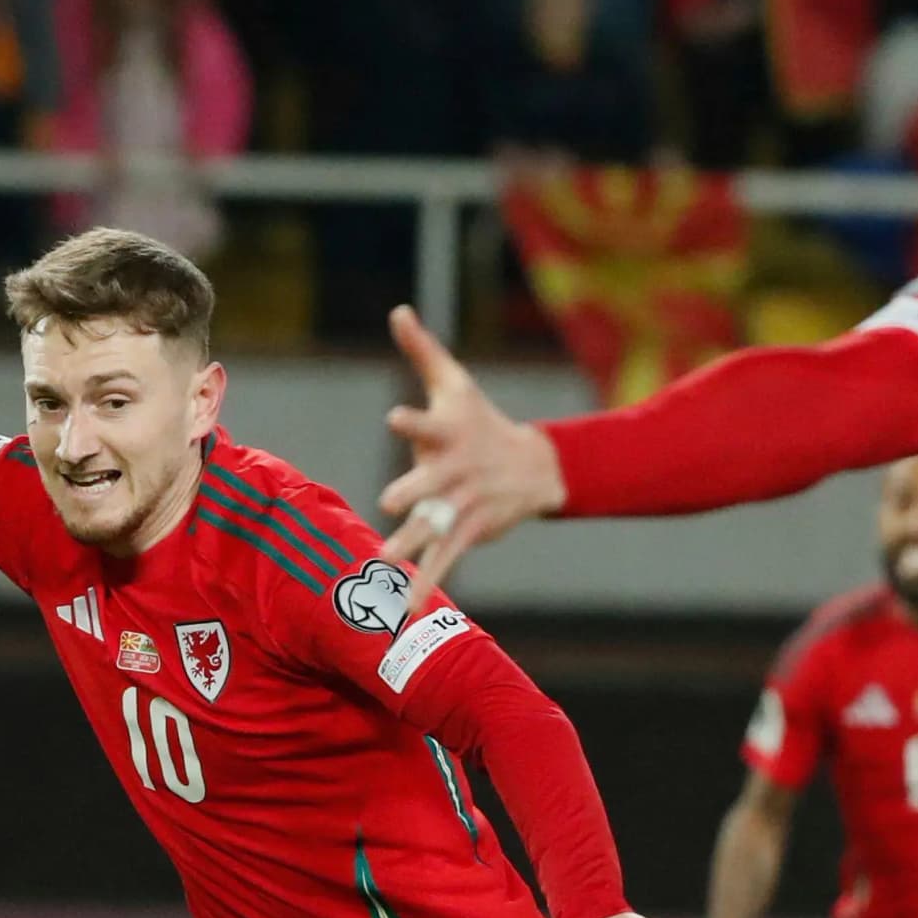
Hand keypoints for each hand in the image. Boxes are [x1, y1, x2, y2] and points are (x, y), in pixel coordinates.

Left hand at [379, 304, 564, 622]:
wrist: (534, 465)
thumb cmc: (480, 418)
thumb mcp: (454, 382)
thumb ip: (422, 351)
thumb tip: (398, 310)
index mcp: (448, 432)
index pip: (428, 422)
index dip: (412, 421)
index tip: (395, 417)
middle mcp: (455, 470)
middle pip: (430, 481)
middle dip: (413, 491)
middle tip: (389, 502)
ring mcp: (463, 503)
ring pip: (433, 525)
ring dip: (410, 544)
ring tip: (383, 561)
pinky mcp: (469, 530)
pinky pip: (444, 558)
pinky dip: (427, 581)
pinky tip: (405, 607)